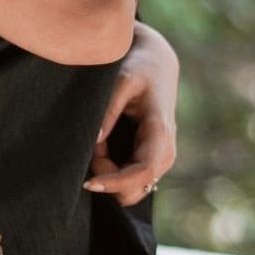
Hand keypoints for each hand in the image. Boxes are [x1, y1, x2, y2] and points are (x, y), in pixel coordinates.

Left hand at [83, 22, 178, 207]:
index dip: (115, 183)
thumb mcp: (122, 81)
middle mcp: (165, 153)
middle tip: (90, 147)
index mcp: (161, 134)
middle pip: (134, 189)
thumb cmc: (140, 69)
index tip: (89, 182)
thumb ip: (108, 111)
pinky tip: (102, 145)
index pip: (142, 173)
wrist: (157, 64)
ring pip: (130, 188)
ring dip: (108, 172)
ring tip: (98, 141)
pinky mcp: (150, 159)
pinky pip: (128, 178)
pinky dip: (110, 168)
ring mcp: (159, 159)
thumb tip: (94, 141)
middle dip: (107, 177)